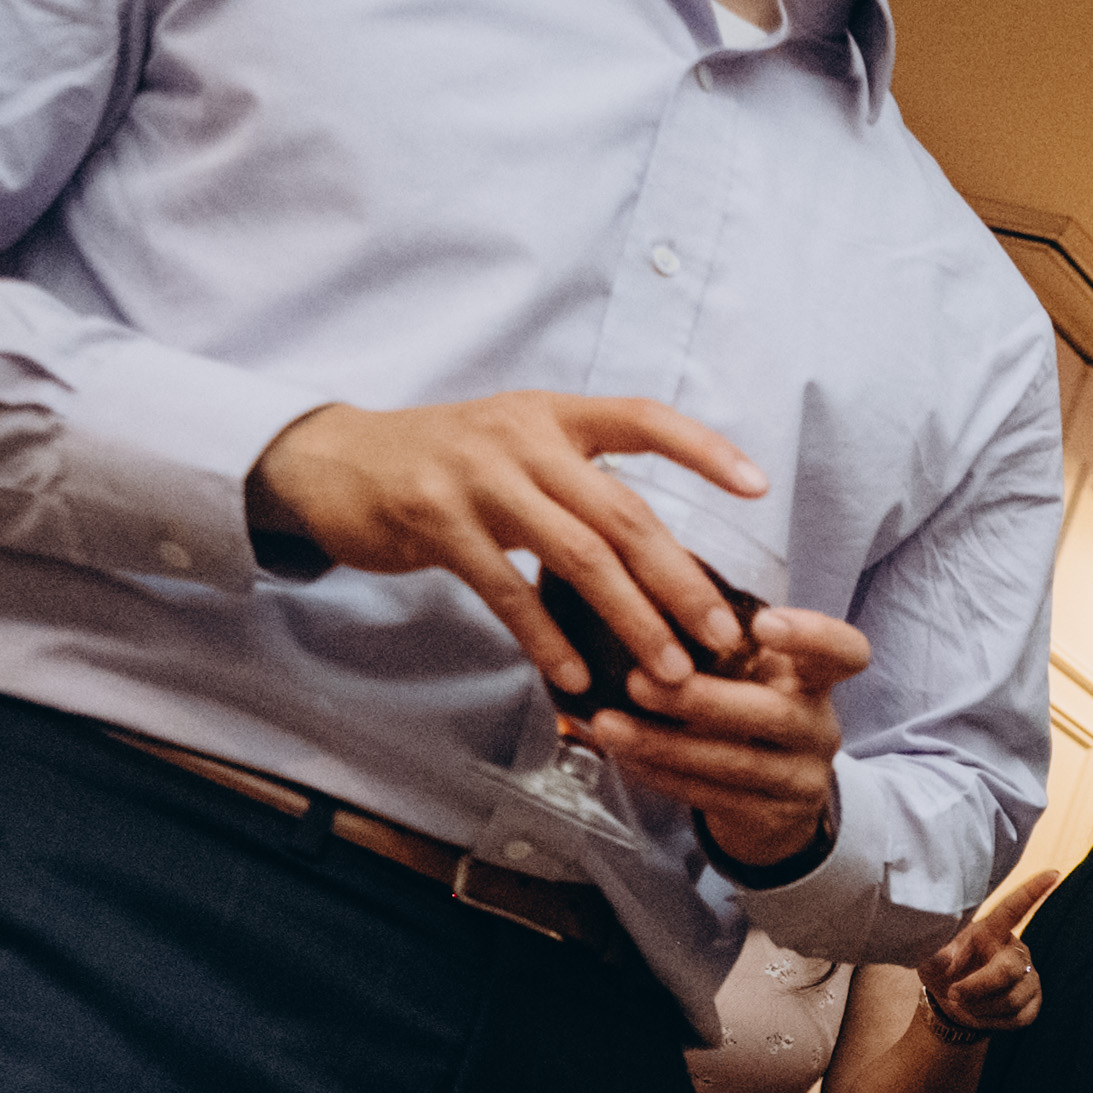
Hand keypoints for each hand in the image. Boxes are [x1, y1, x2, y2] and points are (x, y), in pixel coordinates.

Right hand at [248, 391, 766, 705]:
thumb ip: (579, 483)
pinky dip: (547, 637)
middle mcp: (521, 436)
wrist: (333, 462)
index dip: (703, 448)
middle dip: (680, 581)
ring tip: (670, 674)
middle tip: (724, 638)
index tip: (759, 487)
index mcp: (552, 415)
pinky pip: (506, 588)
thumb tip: (659, 553)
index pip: (643, 418)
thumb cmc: (443, 466)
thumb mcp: (514, 449)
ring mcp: (477, 476)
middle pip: (623, 513)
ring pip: (577, 555)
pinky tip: (577, 678)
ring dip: (631, 620)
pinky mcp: (435, 519)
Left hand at [589, 604, 871, 873]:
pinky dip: (661, 776)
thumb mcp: (747, 672)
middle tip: (639, 681)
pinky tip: (622, 758)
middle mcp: (818, 726)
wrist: (774, 803)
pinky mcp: (774, 818)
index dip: (813, 637)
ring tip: (607, 725)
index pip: (845, 652)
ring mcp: (801, 777)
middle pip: (775, 713)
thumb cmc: (745, 712)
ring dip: (664, 744)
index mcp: (814, 678)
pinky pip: (713, 797)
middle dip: (702, 699)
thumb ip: (715, 639)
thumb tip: (639, 580)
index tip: (764, 625)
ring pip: (736, 763)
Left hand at [914, 866, 1054, 1040]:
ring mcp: (1028, 976)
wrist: (953, 1002)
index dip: (1032, 892)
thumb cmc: (943, 969)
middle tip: (954, 994)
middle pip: (1008, 969)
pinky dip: (992, 1022)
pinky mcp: (1034, 1002)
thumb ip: (933, 955)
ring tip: (963, 1002)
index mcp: (990, 931)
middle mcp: (1015, 950)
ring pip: (1011, 999)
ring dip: (979, 1008)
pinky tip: (981, 1013)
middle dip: (979, 987)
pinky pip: (1018, 1017)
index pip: (1012, 910)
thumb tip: (944, 958)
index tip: (1053, 873)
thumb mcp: (928, 958)